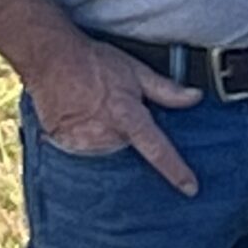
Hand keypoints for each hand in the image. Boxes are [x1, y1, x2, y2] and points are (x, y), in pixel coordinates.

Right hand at [27, 29, 202, 192]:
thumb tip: (195, 97)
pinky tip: (80, 115)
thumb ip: (166, 89)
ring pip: (106, 148)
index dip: (176, 172)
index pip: (158, 151)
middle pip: (129, 147)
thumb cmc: (95, 62)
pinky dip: (86, 136)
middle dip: (127, 131)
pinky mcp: (64, 145)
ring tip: (95, 108)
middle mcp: (107, 136)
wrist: (52, 59)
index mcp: (128, 118)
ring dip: (106, 134)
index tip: (190, 188)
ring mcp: (83, 143)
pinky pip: (83, 148)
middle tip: (114, 106)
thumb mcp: (136, 70)